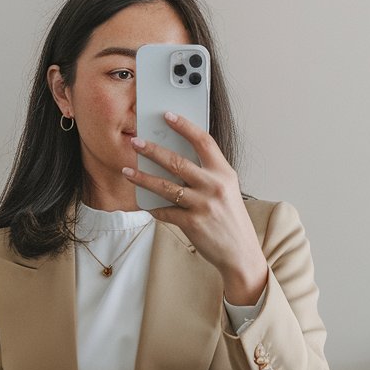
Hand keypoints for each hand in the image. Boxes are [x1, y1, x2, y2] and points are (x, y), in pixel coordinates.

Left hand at [123, 113, 268, 303]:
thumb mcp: (227, 191)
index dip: (185, 126)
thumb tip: (176, 161)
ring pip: (165, 186)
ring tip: (128, 170)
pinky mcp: (192, 223)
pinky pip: (165, 211)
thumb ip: (208, 175)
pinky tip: (143, 203)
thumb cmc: (231, 219)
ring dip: (143, 177)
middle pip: (177, 161)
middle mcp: (214, 186)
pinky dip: (152, 207)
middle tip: (136, 142)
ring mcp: (203, 205)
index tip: (168, 115)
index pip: (204, 141)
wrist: (241, 253)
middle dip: (152, 150)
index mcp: (224, 174)